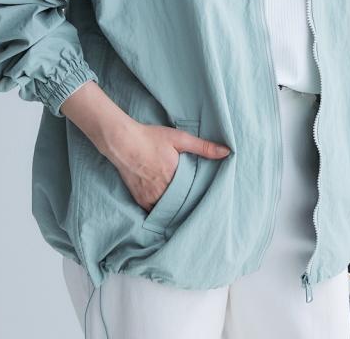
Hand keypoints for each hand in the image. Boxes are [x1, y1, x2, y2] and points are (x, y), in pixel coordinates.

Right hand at [105, 121, 230, 211]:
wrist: (122, 141)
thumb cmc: (151, 137)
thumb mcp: (179, 138)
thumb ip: (203, 146)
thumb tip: (227, 152)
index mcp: (176, 176)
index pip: (194, 194)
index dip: (201, 196)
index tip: (209, 199)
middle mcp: (163, 190)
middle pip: (182, 204)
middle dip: (189, 204)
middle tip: (199, 206)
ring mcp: (150, 197)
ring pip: (169, 210)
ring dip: (176, 209)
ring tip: (185, 209)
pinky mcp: (140, 199)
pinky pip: (154, 211)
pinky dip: (161, 211)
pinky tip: (168, 209)